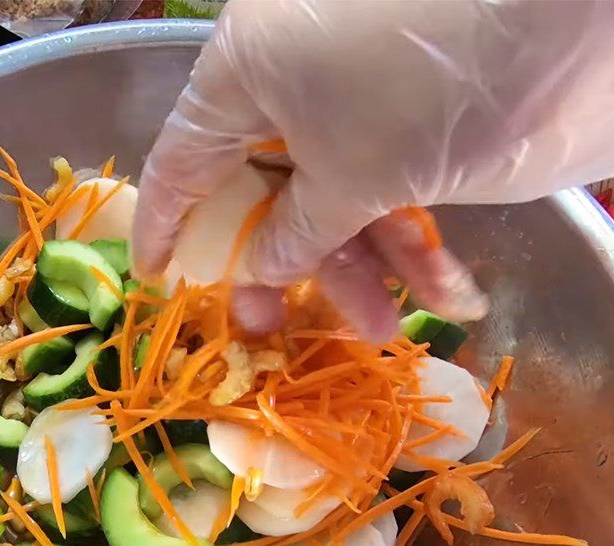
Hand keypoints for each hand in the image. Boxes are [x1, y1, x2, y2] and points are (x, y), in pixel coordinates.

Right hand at [134, 0, 613, 338]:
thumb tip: (259, 272)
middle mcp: (294, 86)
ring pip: (336, 204)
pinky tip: (449, 294)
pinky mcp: (417, 128)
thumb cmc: (425, 80)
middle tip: (270, 332)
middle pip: (266, 194)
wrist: (577, 8)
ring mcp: (358, 106)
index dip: (165, 222)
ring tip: (383, 328)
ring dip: (361, 272)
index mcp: (247, 73)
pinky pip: (394, 195)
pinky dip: (418, 249)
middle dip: (279, 268)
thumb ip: (295, 232)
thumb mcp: (348, 171)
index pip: (183, 158)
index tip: (156, 276)